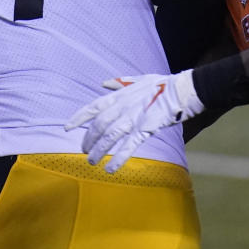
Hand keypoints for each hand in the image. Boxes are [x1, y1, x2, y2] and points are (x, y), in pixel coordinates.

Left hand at [65, 70, 204, 172]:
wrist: (180, 91)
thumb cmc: (160, 85)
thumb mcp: (137, 80)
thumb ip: (119, 83)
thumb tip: (104, 83)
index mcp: (119, 95)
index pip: (93, 108)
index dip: (79, 118)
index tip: (67, 127)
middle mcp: (122, 107)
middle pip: (99, 125)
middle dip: (89, 139)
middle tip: (84, 151)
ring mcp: (133, 118)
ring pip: (110, 136)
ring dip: (99, 150)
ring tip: (92, 161)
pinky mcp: (145, 129)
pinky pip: (128, 146)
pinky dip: (118, 158)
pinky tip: (110, 168)